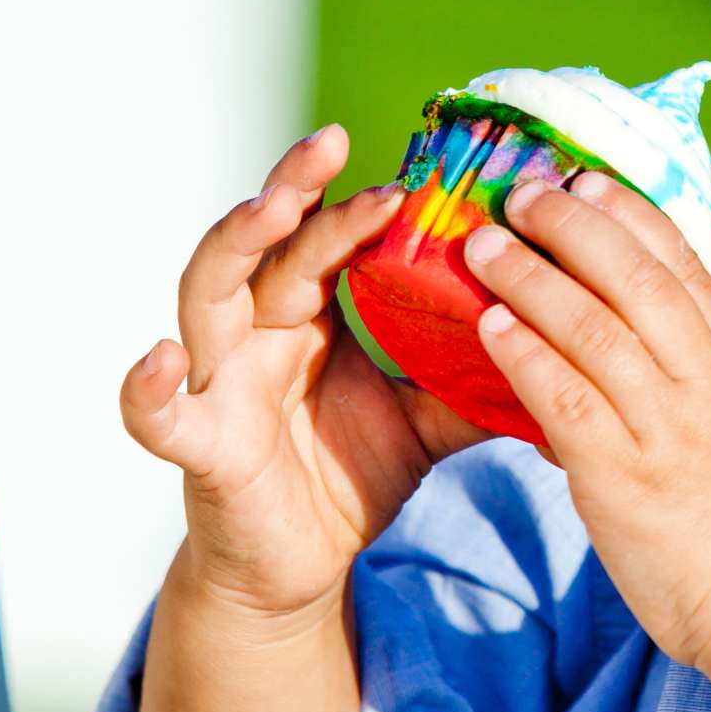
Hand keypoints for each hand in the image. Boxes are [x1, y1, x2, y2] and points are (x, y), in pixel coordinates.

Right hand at [120, 125, 486, 622]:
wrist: (296, 569)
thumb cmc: (348, 478)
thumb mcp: (428, 423)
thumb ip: (478, 380)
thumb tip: (562, 342)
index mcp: (310, 315)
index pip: (328, 237)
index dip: (359, 200)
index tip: (412, 167)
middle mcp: (257, 331)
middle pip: (266, 242)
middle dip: (294, 188)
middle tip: (330, 141)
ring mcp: (221, 382)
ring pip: (207, 293)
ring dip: (234, 244)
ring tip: (271, 208)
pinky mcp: (201, 448)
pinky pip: (158, 416)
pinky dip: (148, 388)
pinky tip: (164, 358)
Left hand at [463, 173, 710, 667]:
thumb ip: (679, 387)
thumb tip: (607, 357)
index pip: (682, 268)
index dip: (631, 217)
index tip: (589, 181)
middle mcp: (702, 383)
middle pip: (636, 279)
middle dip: (575, 226)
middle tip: (523, 192)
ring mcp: (666, 427)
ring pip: (594, 327)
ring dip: (533, 278)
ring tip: (484, 246)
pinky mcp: (626, 477)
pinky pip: (567, 400)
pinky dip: (526, 355)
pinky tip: (489, 326)